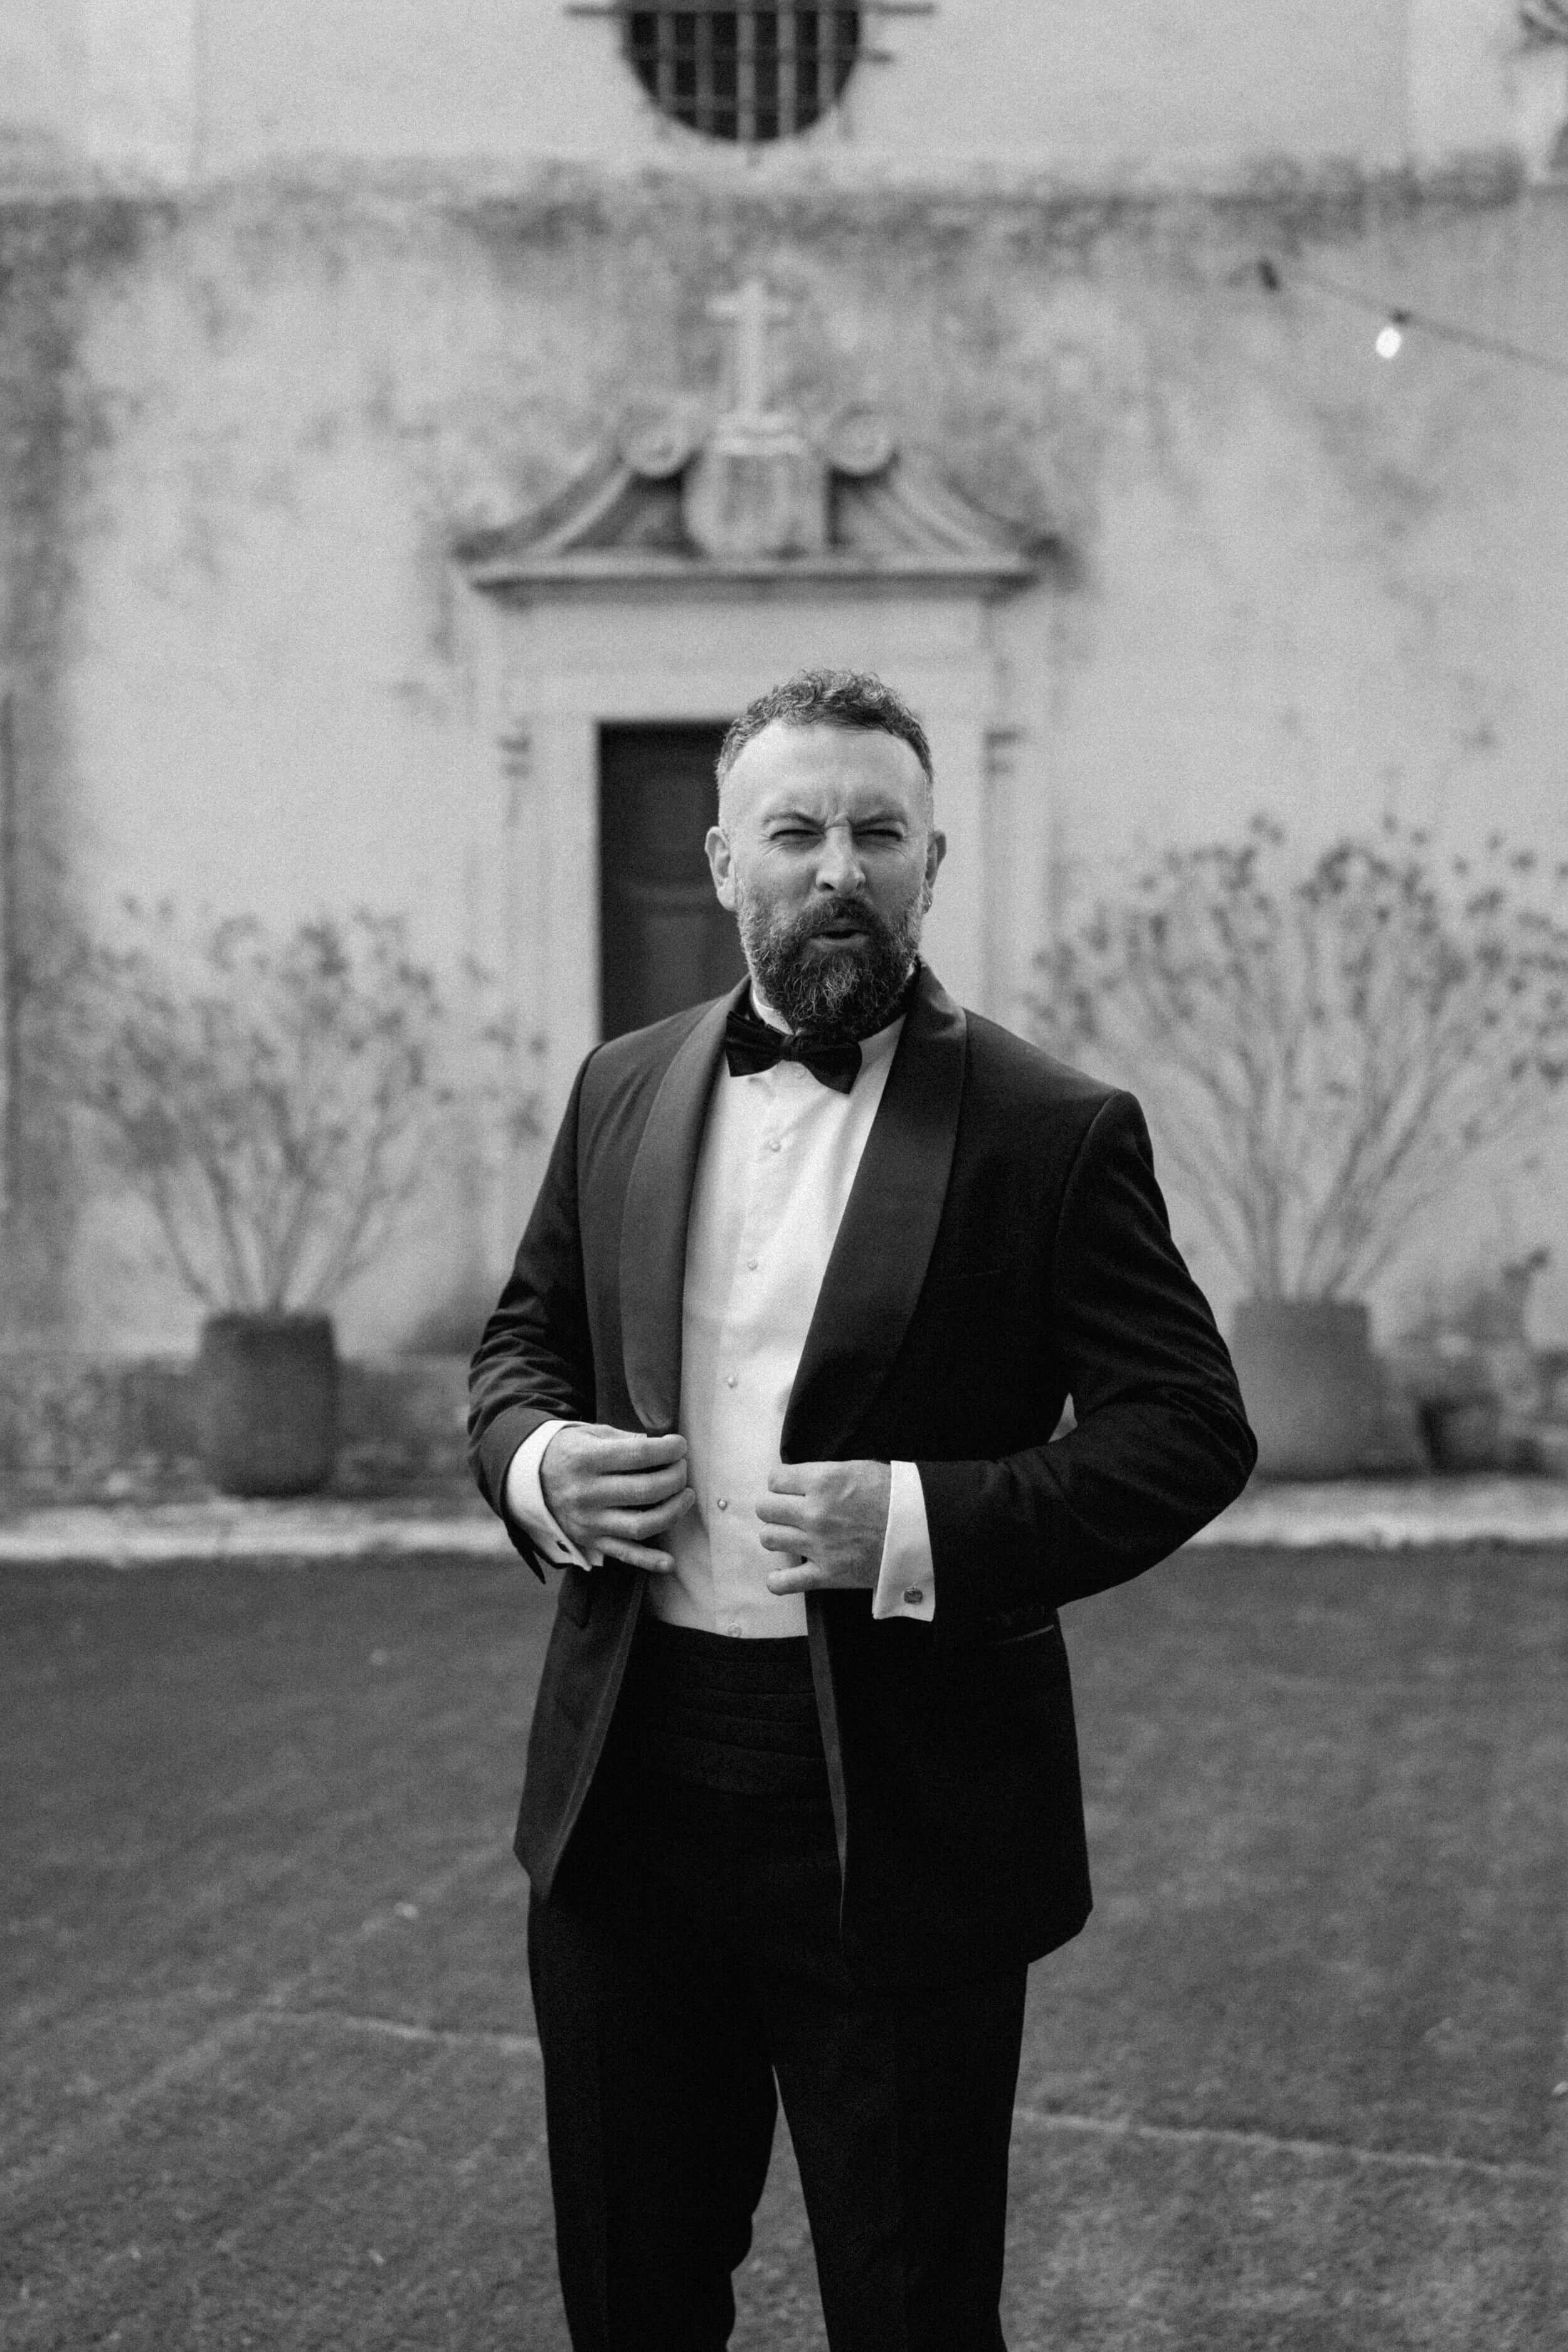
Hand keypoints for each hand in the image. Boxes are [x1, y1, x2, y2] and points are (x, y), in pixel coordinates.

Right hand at [537, 1423, 694, 1570]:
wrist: (531, 1479)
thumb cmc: (570, 1451)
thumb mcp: (591, 1433)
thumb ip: (625, 1440)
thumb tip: (662, 1449)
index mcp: (585, 1459)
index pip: (638, 1455)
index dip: (668, 1450)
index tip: (680, 1446)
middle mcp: (585, 1493)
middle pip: (645, 1491)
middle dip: (675, 1478)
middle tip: (682, 1468)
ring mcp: (588, 1521)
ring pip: (641, 1525)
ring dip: (673, 1512)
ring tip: (686, 1496)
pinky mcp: (590, 1541)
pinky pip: (623, 1554)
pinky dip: (648, 1561)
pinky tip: (670, 1562)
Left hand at [757, 1460, 890, 1596]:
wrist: (920, 1530)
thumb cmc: (893, 1495)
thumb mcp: (856, 1469)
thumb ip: (822, 1475)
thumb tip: (796, 1481)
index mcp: (823, 1481)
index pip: (775, 1479)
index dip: (781, 1483)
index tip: (790, 1488)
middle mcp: (814, 1512)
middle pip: (765, 1509)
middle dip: (776, 1508)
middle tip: (790, 1511)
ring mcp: (817, 1545)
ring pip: (768, 1539)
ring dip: (778, 1536)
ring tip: (794, 1535)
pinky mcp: (825, 1575)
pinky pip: (782, 1583)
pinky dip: (779, 1580)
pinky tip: (786, 1571)